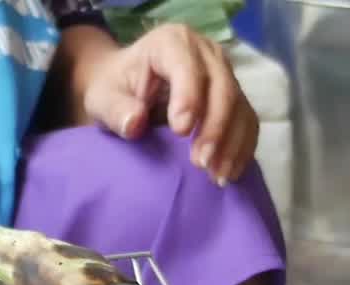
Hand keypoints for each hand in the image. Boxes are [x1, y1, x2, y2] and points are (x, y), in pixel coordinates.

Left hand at [82, 24, 258, 184]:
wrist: (126, 87)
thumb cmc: (114, 88)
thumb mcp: (103, 97)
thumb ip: (115, 109)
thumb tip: (135, 124)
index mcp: (171, 42)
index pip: (188, 66)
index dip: (189, 97)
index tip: (180, 131)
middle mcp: (205, 53)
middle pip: (222, 87)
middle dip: (214, 127)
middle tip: (200, 162)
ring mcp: (223, 73)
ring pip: (240, 106)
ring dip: (231, 144)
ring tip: (216, 176)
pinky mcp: (233, 97)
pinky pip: (247, 122)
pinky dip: (241, 148)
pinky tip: (228, 173)